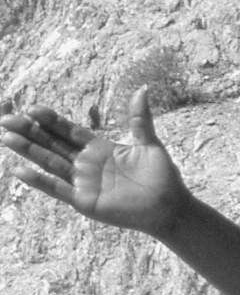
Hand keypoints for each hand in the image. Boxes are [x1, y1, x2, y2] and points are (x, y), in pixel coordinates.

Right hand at [0, 88, 188, 237]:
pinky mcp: (84, 200)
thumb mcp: (148, 143)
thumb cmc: (160, 176)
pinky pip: (57, 189)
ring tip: (7, 138)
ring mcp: (83, 182)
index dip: (51, 120)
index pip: (69, 131)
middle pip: (52, 144)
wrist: (168, 206)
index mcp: (100, 148)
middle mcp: (86, 164)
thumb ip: (139, 118)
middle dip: (30, 131)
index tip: (32, 109)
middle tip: (6, 119)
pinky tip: (20, 171)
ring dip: (29, 150)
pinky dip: (39, 181)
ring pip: (50, 162)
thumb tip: (142, 88)